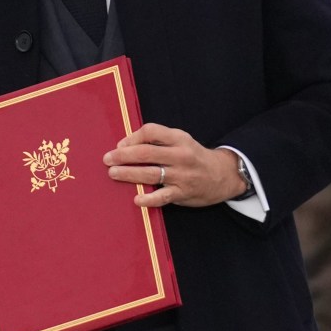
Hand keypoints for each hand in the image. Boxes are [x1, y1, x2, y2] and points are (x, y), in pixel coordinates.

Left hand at [104, 123, 248, 208]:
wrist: (223, 175)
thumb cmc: (194, 156)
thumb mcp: (181, 141)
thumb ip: (159, 140)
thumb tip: (126, 144)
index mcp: (178, 138)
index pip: (151, 131)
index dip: (132, 137)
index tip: (120, 145)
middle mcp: (180, 155)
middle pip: (147, 152)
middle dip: (123, 155)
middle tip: (107, 159)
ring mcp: (182, 175)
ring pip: (151, 174)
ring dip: (129, 174)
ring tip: (113, 173)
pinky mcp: (183, 193)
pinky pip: (163, 196)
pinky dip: (148, 199)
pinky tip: (136, 199)